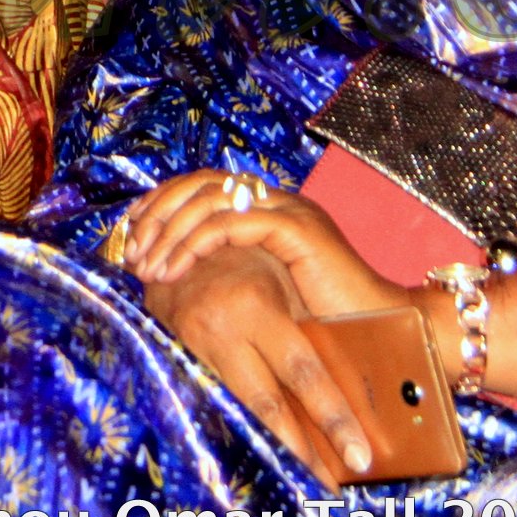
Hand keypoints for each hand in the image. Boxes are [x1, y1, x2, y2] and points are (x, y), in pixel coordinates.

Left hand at [118, 174, 404, 318]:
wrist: (386, 333)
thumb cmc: (324, 326)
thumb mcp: (259, 294)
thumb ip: (225, 277)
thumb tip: (166, 281)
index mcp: (268, 209)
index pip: (202, 186)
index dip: (162, 203)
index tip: (130, 232)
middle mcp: (278, 200)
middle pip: (199, 183)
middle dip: (157, 213)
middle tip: (133, 251)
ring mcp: (289, 210)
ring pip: (209, 198)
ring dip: (170, 230)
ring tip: (149, 266)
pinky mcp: (297, 229)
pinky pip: (232, 222)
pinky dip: (196, 242)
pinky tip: (176, 270)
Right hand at [146, 246, 372, 486]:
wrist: (170, 246)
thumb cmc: (241, 259)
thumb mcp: (278, 277)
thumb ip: (305, 322)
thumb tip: (357, 381)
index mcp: (256, 305)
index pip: (303, 373)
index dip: (334, 418)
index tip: (360, 457)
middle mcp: (223, 330)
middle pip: (269, 405)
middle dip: (304, 452)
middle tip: (332, 490)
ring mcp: (194, 348)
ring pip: (241, 411)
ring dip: (275, 447)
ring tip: (306, 481)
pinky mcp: (176, 360)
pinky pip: (217, 404)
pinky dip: (244, 429)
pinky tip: (266, 453)